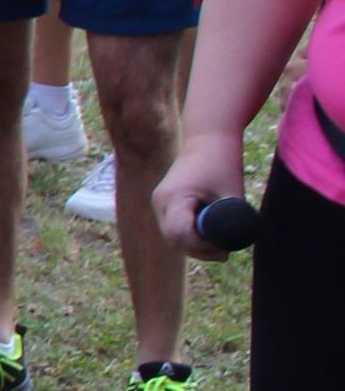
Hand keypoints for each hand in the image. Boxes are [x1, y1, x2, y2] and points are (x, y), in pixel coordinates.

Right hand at [154, 141, 252, 258]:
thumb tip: (226, 253)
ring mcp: (160, 204)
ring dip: (196, 244)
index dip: (202, 246)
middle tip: (226, 252)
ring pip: (174, 237)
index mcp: (173, 197)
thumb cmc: (223, 163)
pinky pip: (176, 229)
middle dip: (200, 250)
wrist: (209, 138)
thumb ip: (229, 224)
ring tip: (221, 241)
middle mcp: (160, 203)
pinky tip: (212, 232)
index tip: (225, 248)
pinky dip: (193, 235)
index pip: (179, 235)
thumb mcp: (231, 195)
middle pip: (174, 240)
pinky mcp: (165, 205)